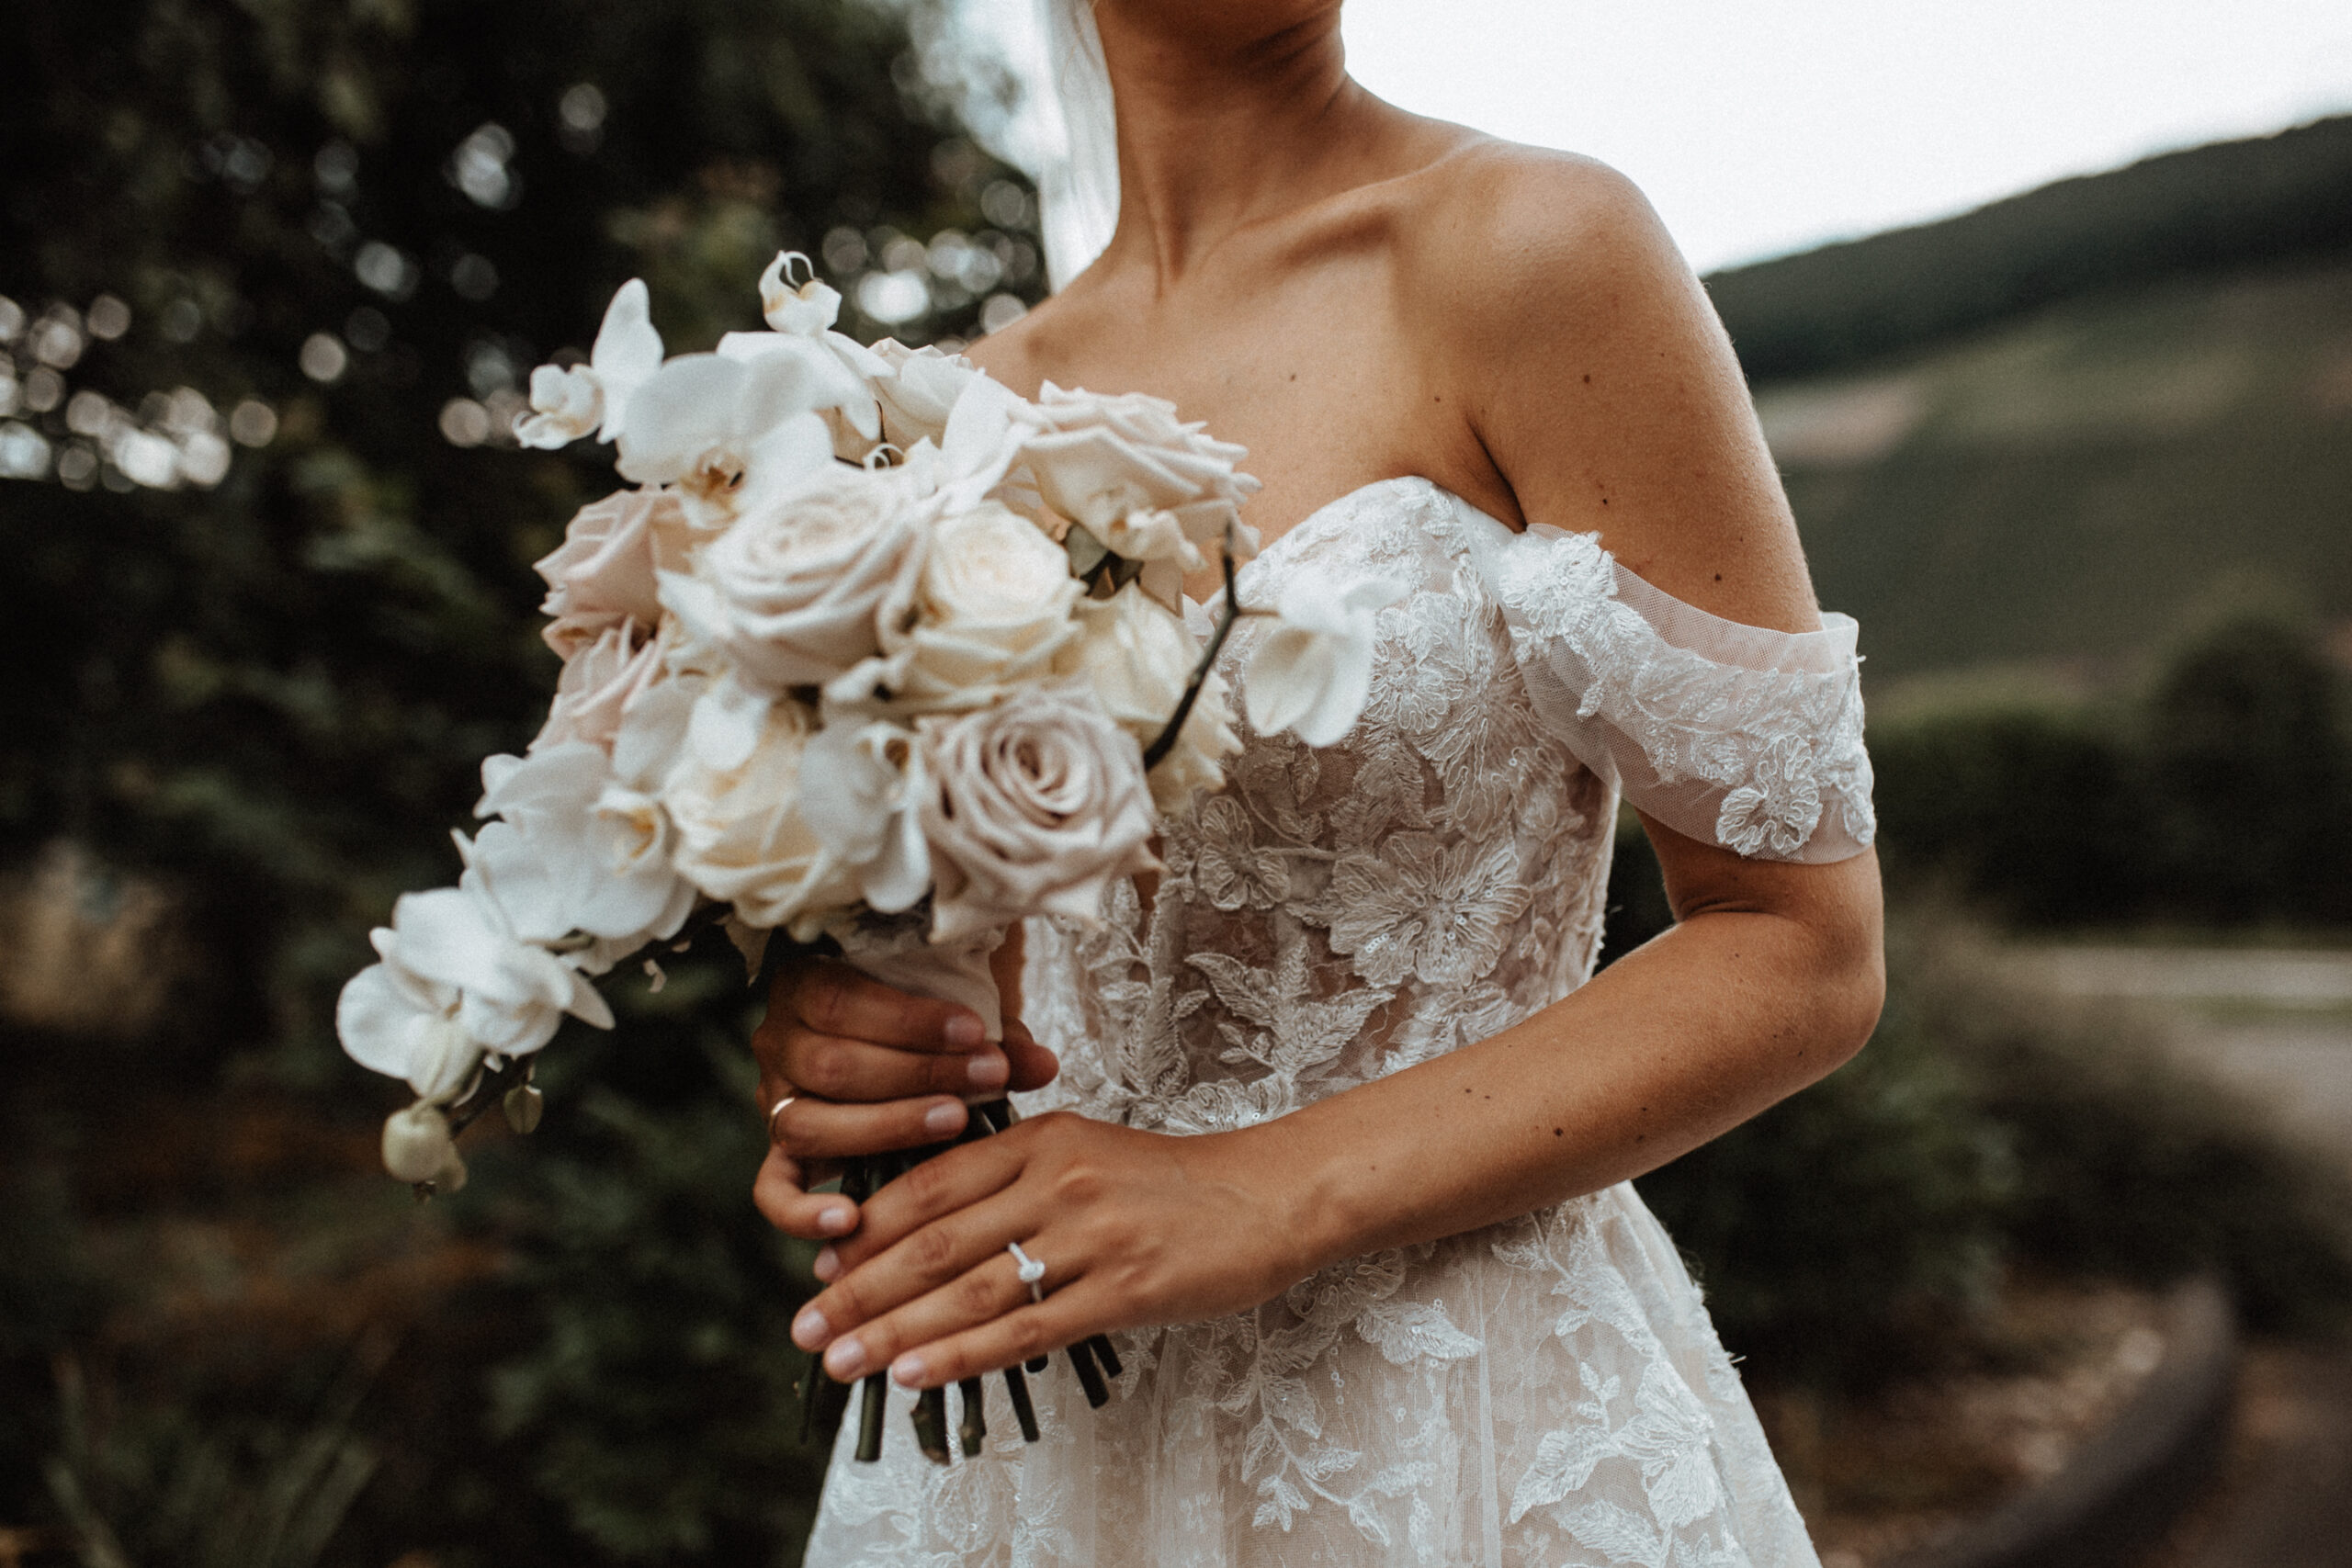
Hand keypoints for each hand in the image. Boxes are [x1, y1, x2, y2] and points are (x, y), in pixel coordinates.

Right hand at [750, 956, 1058, 1242]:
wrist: (893, 1042)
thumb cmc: (926, 1024)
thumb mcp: (956, 1018)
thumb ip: (994, 1037)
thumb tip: (1044, 1065)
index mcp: (805, 988)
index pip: (841, 1002)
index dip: (909, 1022)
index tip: (976, 1033)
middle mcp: (778, 1045)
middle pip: (831, 1065)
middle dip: (918, 1073)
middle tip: (987, 1077)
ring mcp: (774, 1105)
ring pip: (807, 1125)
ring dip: (886, 1127)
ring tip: (953, 1123)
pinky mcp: (780, 1157)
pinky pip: (773, 1191)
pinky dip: (803, 1211)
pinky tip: (850, 1219)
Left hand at [785, 1111, 1312, 1390]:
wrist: (1267, 1197)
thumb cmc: (1169, 1185)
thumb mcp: (1083, 1156)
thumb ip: (1010, 1179)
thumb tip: (925, 1232)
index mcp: (1040, 1138)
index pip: (930, 1185)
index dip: (867, 1232)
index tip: (822, 1272)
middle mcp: (1058, 1179)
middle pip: (935, 1241)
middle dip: (860, 1290)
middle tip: (806, 1327)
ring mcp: (1092, 1235)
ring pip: (970, 1290)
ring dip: (895, 1332)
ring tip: (842, 1361)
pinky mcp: (1125, 1289)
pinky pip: (1027, 1329)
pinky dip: (963, 1355)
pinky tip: (916, 1374)